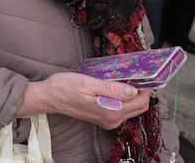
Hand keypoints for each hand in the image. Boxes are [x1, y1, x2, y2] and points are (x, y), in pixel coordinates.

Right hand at [18, 72, 151, 130]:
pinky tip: (116, 86)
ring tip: (126, 78)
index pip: (141, 102)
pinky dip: (124, 98)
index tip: (145, 74)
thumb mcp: (88, 83)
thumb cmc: (65, 87)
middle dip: (142, 91)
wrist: (49, 97)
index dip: (146, 87)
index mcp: (111, 111)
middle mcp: (112, 119)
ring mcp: (108, 120)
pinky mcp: (103, 118)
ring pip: (131, 108)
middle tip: (136, 74)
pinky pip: (121, 109)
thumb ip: (112, 88)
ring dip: (133, 94)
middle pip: (139, 107)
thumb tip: (133, 90)